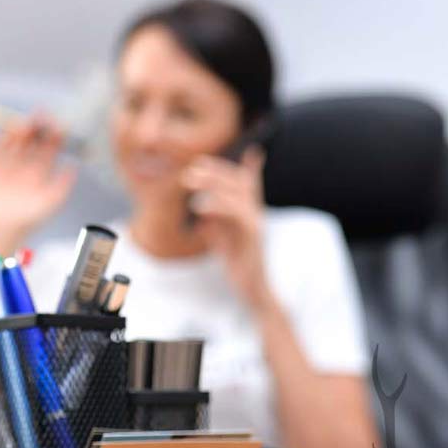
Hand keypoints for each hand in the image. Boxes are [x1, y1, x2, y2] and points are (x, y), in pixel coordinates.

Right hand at [0, 115, 77, 250]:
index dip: (54, 135)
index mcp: (41, 168)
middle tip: (41, 113)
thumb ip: (63, 186)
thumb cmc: (30, 218)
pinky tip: (2, 133)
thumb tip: (75, 167)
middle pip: (33, 139)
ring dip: (18, 131)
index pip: (50, 147)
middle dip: (37, 127)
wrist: (3, 228)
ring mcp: (8, 163)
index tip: (59, 125)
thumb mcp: (51, 202)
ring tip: (22, 124)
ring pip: (14, 141)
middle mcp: (26, 162)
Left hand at [181, 146, 272, 308]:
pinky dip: (219, 206)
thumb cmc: (238, 263)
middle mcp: (255, 213)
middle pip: (238, 182)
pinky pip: (237, 214)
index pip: (244, 182)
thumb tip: (202, 210)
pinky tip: (201, 207)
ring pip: (237, 193)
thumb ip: (216, 222)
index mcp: (248, 211)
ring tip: (190, 180)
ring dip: (212, 183)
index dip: (231, 168)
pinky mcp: (253, 235)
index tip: (207, 160)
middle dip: (215, 171)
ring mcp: (256, 222)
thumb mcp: (223, 239)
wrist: (253, 288)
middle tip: (192, 167)